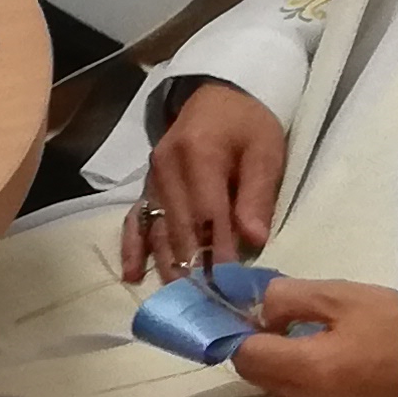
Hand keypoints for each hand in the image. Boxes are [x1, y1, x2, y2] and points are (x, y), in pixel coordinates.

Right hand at [121, 79, 285, 281]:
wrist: (220, 93)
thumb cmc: (249, 123)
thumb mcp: (265, 151)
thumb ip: (257, 195)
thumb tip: (254, 240)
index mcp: (198, 154)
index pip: (208, 213)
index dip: (217, 251)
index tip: (228, 284)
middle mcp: (167, 167)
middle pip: (179, 225)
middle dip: (191, 267)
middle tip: (203, 304)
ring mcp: (152, 176)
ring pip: (157, 226)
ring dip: (166, 263)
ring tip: (176, 298)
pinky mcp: (148, 184)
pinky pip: (137, 217)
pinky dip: (134, 245)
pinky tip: (132, 273)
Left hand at [232, 278, 397, 396]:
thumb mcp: (342, 296)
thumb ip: (289, 298)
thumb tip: (261, 312)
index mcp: (308, 370)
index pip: (244, 356)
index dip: (238, 331)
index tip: (252, 310)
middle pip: (256, 376)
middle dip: (258, 348)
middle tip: (279, 319)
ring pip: (277, 390)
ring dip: (278, 364)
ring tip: (303, 334)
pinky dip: (300, 378)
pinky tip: (322, 355)